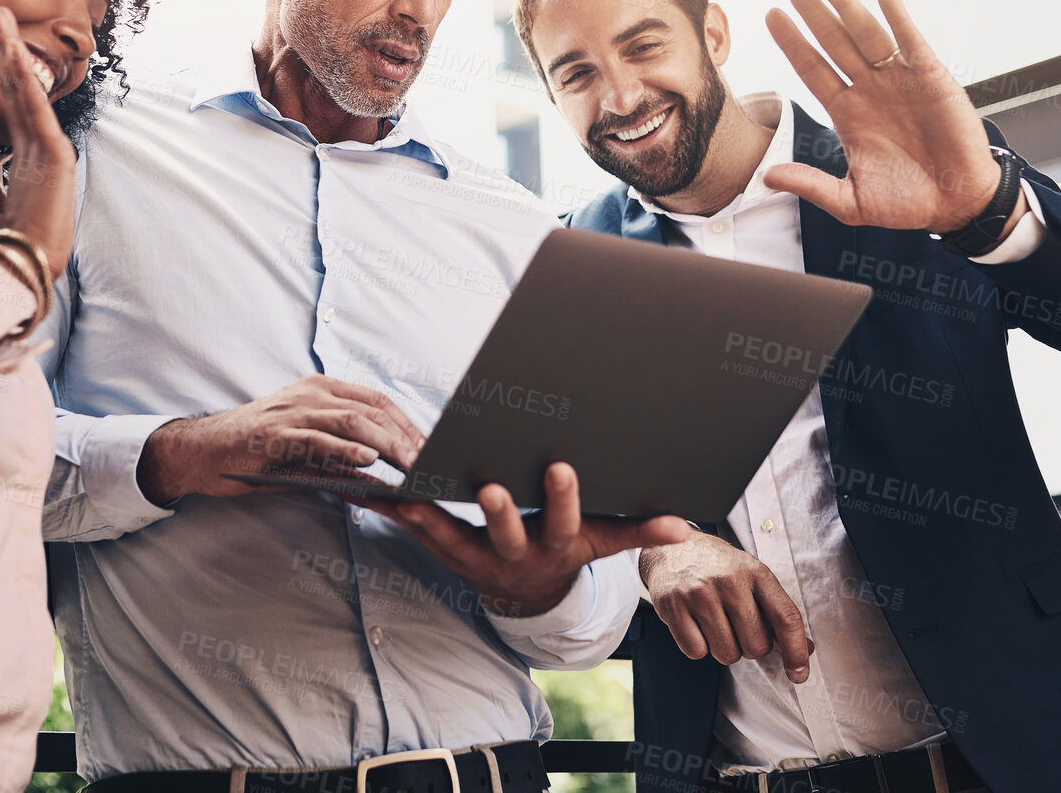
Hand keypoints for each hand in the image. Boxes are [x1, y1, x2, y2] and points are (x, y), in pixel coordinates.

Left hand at [0, 5, 77, 266]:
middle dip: (8, 47)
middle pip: (20, 86)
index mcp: (27, 156)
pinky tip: (16, 54)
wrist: (28, 267)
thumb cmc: (14, 242)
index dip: (6, 69)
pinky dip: (26, 80)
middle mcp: (41, 145)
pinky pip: (35, 110)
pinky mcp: (54, 155)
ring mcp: (50, 148)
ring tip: (1, 20)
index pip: (14, 102)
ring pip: (27, 90)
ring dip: (13, 52)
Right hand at [137, 375, 426, 503]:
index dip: (408, 423)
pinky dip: (346, 447)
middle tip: (432, 462)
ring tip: (412, 464)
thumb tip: (379, 472)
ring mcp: (294, 411)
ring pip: (353, 420)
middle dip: (407, 436)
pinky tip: (368, 459)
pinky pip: (319, 438)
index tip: (433, 448)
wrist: (202, 451)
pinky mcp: (277, 433)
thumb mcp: (304, 447)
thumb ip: (339, 454)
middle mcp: (311, 394)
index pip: (378, 401)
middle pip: (373, 409)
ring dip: (388, 443)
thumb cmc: (256, 451)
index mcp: (321, 390)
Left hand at [357, 462, 689, 617]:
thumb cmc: (567, 549)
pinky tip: (375, 493)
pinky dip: (398, 514)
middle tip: (490, 486)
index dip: (565, 498)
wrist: (528, 593)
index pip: (566, 521)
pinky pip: (420, 533)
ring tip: (410, 493)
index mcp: (557, 545)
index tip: (563, 467)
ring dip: (431, 517)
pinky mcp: (445, 553)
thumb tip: (684, 527)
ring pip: (453, 537)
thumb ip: (638, 531)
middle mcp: (516, 555)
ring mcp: (478, 557)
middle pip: (508, 532)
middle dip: (501, 510)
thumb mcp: (603, 543)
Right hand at [640, 532, 812, 680]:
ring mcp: (698, 594)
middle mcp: (728, 581)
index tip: (799, 673)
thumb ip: (777, 611)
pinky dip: (698, 646)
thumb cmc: (718, 567)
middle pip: (756, 646)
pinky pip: (696, 652)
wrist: (672, 548)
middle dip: (750, 646)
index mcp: (755, 572)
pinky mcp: (672, 607)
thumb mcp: (752, 577)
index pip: (786, 618)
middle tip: (737, 626)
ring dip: (724, 648)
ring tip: (715, 622)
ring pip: (727, 654)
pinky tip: (695, 624)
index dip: (796, 651)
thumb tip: (805, 649)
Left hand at [763, 0, 1023, 235]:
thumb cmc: (905, 202)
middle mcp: (869, 89)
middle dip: (810, 9)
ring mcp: (899, 81)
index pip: (811, 69)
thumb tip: (767, 177)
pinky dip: (899, 19)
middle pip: (832, 41)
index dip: (791, 42)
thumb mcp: (850, 201)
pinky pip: (912, 44)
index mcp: (847, 112)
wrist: (956, 204)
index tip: (770, 14)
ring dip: (845, 4)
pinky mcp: (932, 79)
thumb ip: (811, 185)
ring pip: (866, 34)